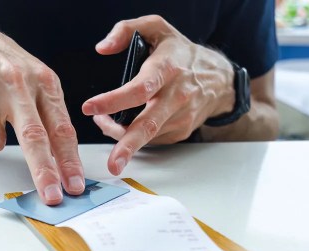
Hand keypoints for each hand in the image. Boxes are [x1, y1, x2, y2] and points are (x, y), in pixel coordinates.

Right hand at [0, 24, 84, 204]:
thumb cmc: (8, 69)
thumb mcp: (38, 83)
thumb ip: (51, 118)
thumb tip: (62, 164)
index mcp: (44, 82)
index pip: (61, 128)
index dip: (69, 161)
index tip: (74, 186)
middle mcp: (18, 81)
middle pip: (33, 136)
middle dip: (44, 171)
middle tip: (51, 196)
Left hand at [82, 15, 235, 174]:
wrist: (218, 79)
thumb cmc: (181, 53)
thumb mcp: (156, 28)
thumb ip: (125, 30)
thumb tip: (102, 48)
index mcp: (167, 68)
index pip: (139, 88)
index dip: (114, 100)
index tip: (90, 108)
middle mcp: (176, 95)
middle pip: (148, 124)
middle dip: (128, 146)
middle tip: (113, 163)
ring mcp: (180, 117)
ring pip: (146, 135)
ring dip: (120, 137)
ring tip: (104, 124)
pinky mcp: (181, 131)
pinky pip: (151, 139)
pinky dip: (133, 137)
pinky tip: (124, 126)